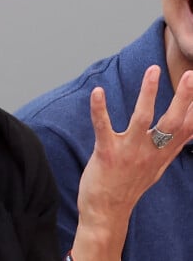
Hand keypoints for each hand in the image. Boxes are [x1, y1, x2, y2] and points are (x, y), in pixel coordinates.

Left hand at [72, 65, 192, 259]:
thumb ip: (170, 147)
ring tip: (152, 71)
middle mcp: (150, 152)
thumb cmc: (128, 184)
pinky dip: (99, 108)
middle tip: (189, 75)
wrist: (106, 213)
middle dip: (182, 98)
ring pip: (143, 119)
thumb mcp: (156, 166)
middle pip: (172, 122)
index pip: (186, 129)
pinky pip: (103, 127)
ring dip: (148, 93)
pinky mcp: (107, 153)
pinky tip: (98, 91)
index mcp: (162, 154)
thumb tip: (189, 131)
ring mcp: (129, 152)